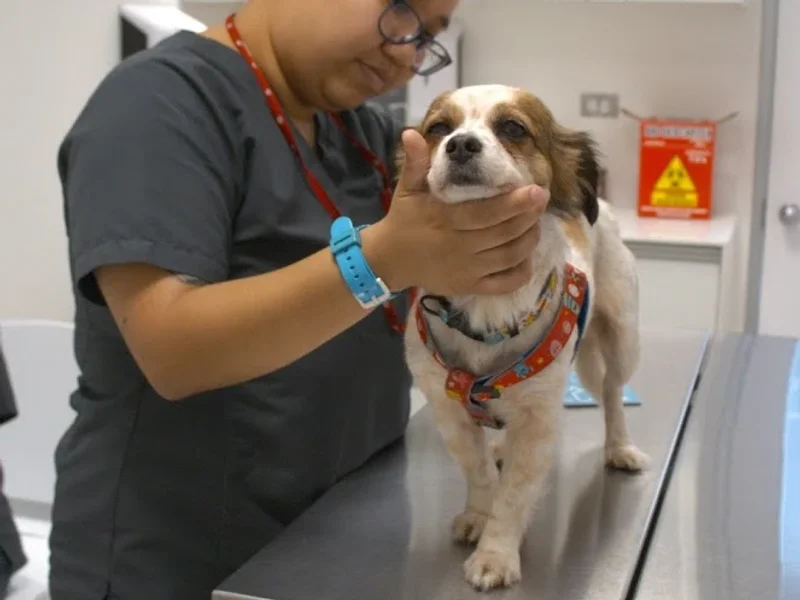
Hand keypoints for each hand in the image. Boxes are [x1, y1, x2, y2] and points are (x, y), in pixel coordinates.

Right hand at [365, 129, 548, 295]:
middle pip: (503, 234)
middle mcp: (458, 247)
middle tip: (542, 201)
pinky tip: (527, 258)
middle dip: (528, 217)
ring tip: (537, 223)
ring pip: (508, 257)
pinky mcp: (469, 286)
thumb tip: (410, 132)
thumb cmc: (404, 219)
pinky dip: (520, 273)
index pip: (486, 213)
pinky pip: (503, 284)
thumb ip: (415, 163)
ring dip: (528, 241)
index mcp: (445, 220)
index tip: (536, 190)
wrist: (389, 259)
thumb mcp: (407, 189)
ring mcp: (466, 270)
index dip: (514, 203)